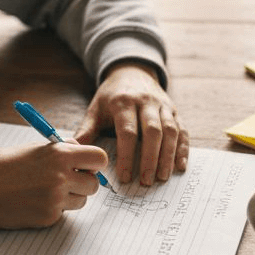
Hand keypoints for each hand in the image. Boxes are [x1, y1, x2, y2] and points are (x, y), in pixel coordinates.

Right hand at [0, 142, 105, 228]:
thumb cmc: (1, 165)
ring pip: (82, 201)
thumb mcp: (32, 148)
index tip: (86, 165)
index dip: (94, 163)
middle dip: (84, 182)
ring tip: (47, 190)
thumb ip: (59, 149)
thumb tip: (79, 149)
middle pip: (94, 184)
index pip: (100, 159)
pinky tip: (35, 201)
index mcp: (59, 155)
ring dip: (71, 197)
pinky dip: (54, 208)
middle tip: (68, 180)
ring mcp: (56, 199)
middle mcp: (62, 177)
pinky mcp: (49, 217)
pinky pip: (63, 213)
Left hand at [74, 61, 188, 185]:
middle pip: (153, 132)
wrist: (132, 71)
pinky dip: (183, 149)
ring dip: (168, 156)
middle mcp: (146, 103)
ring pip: (171, 131)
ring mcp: (163, 106)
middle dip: (150, 159)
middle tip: (146, 182)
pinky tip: (180, 166)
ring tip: (162, 178)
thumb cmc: (111, 96)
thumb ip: (86, 131)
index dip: (127, 155)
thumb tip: (71, 153)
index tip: (125, 177)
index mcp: (123, 103)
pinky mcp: (174, 110)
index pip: (127, 131)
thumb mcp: (95, 109)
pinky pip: (183, 130)